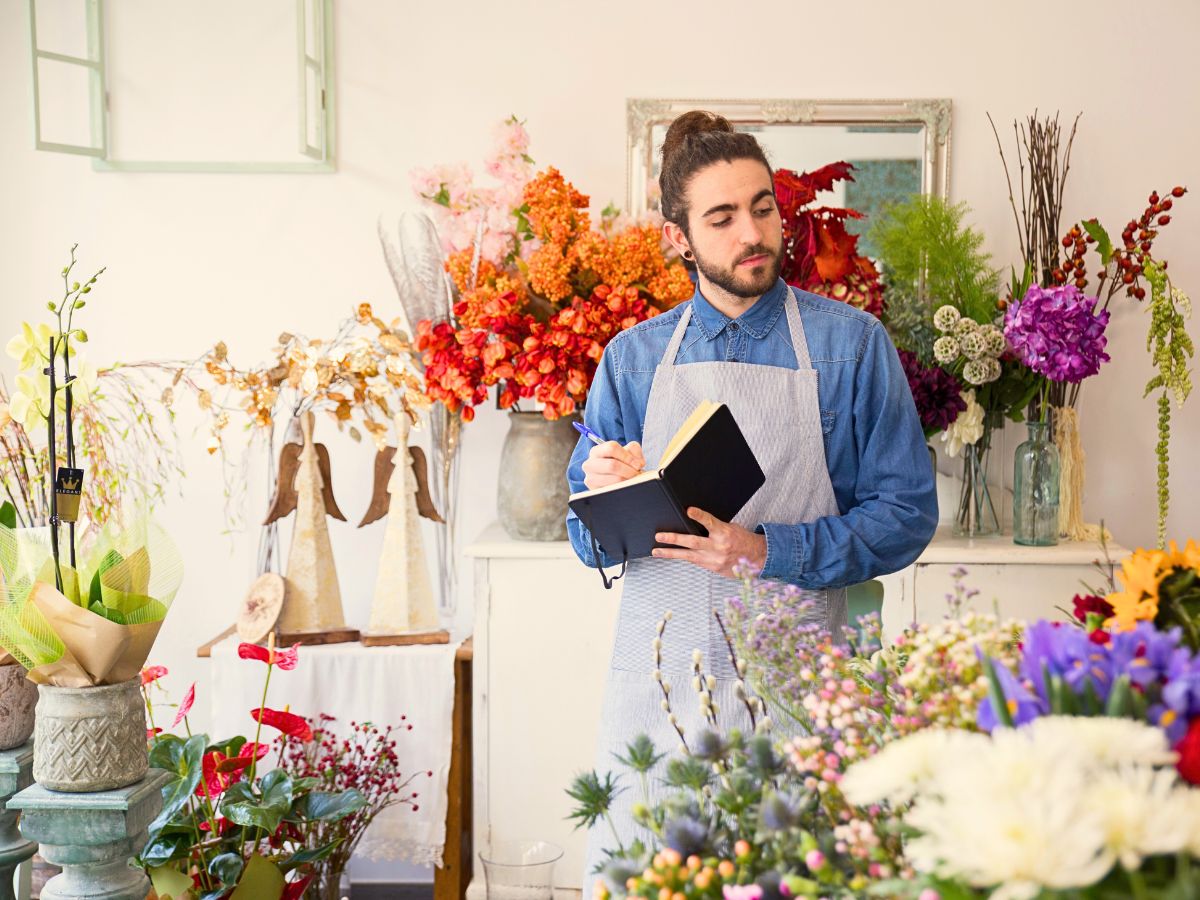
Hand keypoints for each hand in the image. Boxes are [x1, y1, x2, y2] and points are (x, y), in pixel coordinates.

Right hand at [582, 440, 645, 489]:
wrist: (614, 479)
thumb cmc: (621, 462)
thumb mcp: (628, 451)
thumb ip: (634, 450)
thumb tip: (638, 463)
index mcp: (596, 451)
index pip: (611, 448)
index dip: (628, 456)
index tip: (638, 464)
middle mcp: (590, 464)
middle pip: (612, 465)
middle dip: (629, 470)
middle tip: (637, 474)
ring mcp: (591, 479)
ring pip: (615, 479)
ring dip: (629, 480)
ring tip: (634, 480)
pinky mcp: (596, 492)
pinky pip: (615, 490)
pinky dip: (625, 488)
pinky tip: (627, 486)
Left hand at [652, 507, 766, 577]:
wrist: (757, 558)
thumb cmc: (742, 539)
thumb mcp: (730, 528)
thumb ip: (713, 527)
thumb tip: (693, 521)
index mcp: (725, 533)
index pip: (710, 521)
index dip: (699, 516)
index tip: (689, 510)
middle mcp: (718, 547)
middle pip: (693, 542)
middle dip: (674, 539)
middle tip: (659, 536)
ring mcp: (715, 559)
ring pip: (688, 556)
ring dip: (670, 553)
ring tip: (656, 550)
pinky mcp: (713, 568)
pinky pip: (694, 561)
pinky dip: (682, 557)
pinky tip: (671, 554)